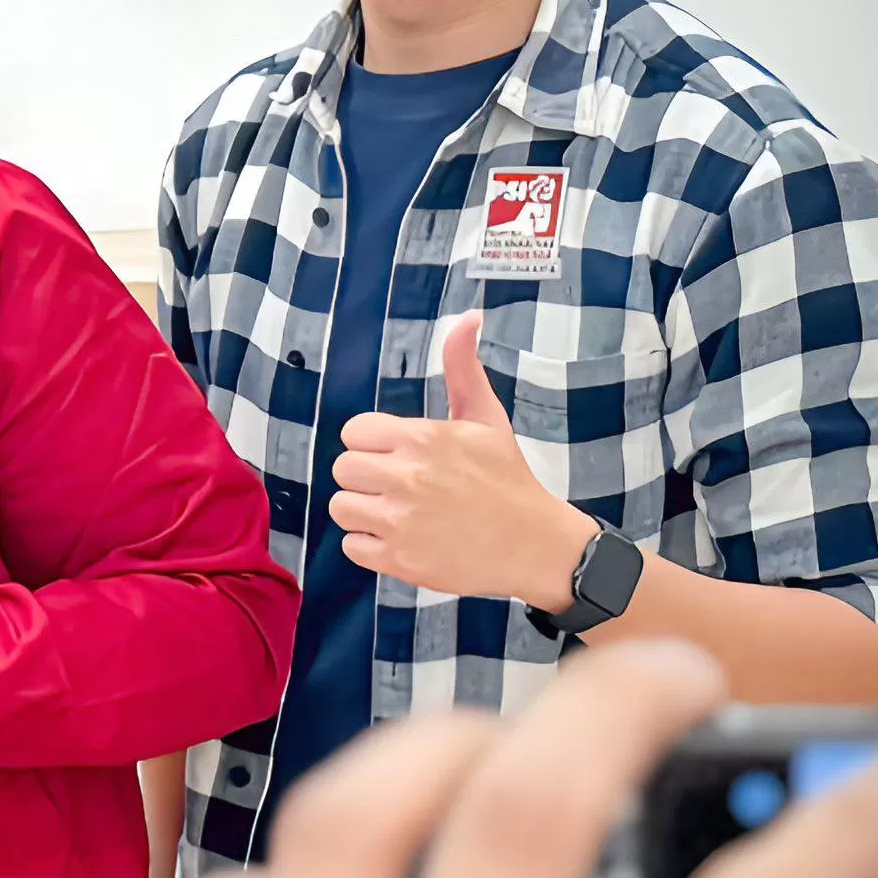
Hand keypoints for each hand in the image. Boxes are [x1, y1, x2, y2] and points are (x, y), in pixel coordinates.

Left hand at [327, 315, 598, 607]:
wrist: (536, 546)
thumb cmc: (507, 478)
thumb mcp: (486, 418)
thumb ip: (463, 368)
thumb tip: (468, 316)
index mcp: (422, 438)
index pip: (353, 433)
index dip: (372, 445)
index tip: (398, 456)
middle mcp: (406, 478)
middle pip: (343, 470)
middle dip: (367, 478)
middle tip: (401, 486)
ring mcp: (399, 522)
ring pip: (342, 508)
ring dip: (365, 513)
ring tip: (401, 514)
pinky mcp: (397, 561)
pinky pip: (351, 547)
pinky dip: (372, 547)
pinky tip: (405, 540)